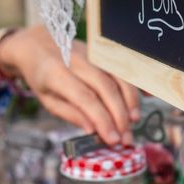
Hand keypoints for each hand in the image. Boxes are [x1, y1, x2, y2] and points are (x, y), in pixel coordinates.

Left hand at [0, 26, 139, 145]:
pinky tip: (146, 96)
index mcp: (57, 74)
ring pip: (117, 76)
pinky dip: (135, 82)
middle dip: (119, 114)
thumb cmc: (41, 76)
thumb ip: (70, 113)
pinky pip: (122, 67)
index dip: (102, 120)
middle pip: (105, 87)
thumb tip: (92, 130)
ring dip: (130, 100)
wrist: (38, 43)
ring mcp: (92, 54)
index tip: (113, 140)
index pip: (85, 98)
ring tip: (134, 121)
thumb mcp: (47, 98)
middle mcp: (77, 61)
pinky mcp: (102, 52)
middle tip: (126, 137)